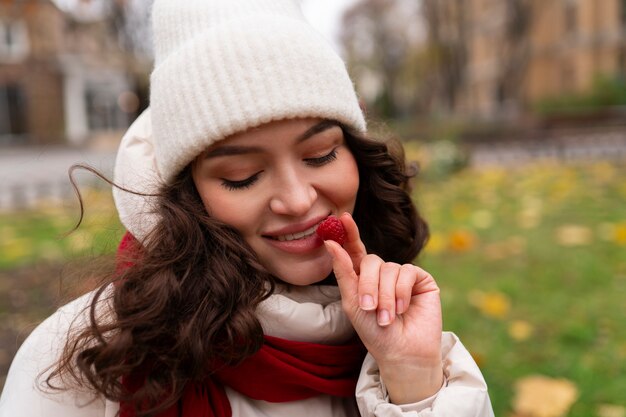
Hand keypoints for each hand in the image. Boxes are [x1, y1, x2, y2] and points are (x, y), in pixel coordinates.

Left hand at [324, 213, 443, 403]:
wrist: (401, 352)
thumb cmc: (374, 332)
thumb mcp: (352, 303)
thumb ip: (343, 272)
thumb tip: (331, 242)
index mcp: (363, 277)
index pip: (355, 250)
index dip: (350, 233)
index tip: (342, 217)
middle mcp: (383, 272)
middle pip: (371, 261)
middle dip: (367, 285)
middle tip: (368, 308)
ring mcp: (402, 274)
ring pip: (389, 269)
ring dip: (385, 296)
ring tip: (387, 317)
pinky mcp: (421, 279)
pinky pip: (407, 273)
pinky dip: (402, 293)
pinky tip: (403, 309)